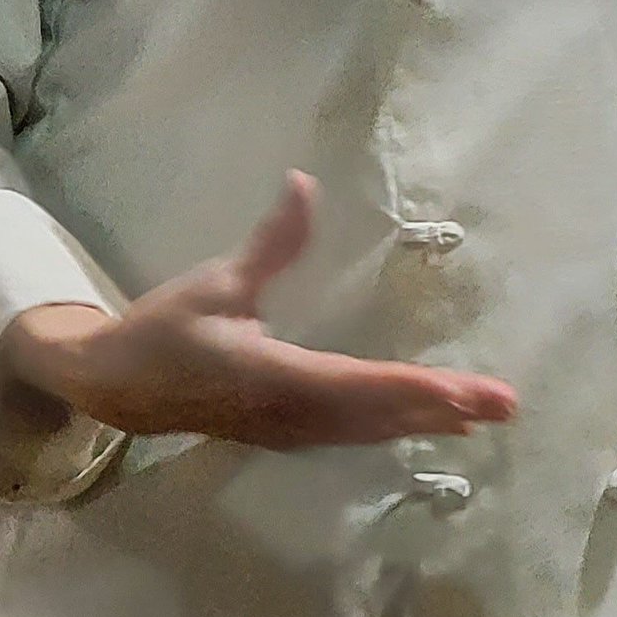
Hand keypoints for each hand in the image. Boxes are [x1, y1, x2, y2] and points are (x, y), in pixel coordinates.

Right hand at [0, 173, 518, 450]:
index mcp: (273, 377)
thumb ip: (270, 244)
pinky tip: (429, 420)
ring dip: (426, 419)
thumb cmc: (163, 330)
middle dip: (443, 408)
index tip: (463, 392)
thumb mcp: (216, 283)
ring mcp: (288, 429)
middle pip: (378, 414)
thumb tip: (303, 184)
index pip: (358, 385)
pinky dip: (395, 424)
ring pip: (370, 428)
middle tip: (506, 404)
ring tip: (484, 412)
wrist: (110, 387)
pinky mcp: (285, 431)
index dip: (414, 389)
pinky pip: (352, 432)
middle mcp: (289, 413)